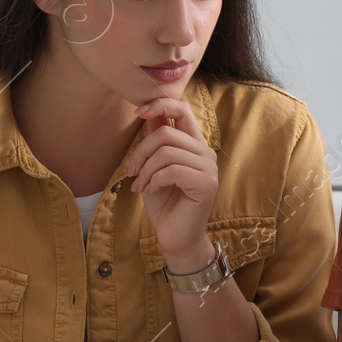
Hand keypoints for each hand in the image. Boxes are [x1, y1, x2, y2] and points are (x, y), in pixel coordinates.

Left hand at [125, 96, 218, 265]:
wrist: (174, 236)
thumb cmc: (164, 203)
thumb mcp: (153, 166)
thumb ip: (155, 141)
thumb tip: (147, 112)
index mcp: (194, 144)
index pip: (183, 109)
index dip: (160, 104)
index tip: (138, 112)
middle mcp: (205, 152)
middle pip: (166, 132)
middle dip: (141, 151)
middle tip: (132, 171)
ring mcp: (209, 167)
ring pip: (166, 151)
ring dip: (146, 169)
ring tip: (141, 185)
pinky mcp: (207, 183)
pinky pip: (172, 170)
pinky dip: (154, 180)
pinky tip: (151, 190)